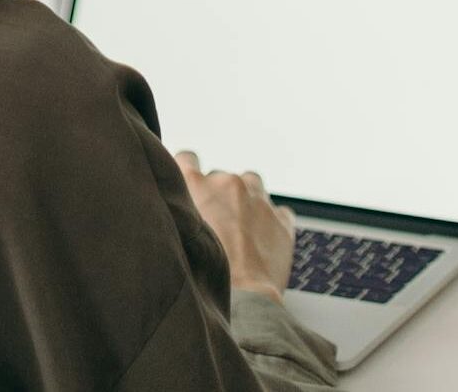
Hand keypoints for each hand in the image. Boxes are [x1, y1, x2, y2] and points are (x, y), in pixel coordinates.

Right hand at [175, 150, 295, 302]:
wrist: (240, 299)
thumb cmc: (200, 276)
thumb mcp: (176, 234)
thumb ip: (176, 211)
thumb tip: (176, 207)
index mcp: (197, 183)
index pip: (187, 158)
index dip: (188, 172)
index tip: (191, 187)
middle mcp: (228, 183)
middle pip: (220, 178)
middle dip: (218, 196)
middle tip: (214, 226)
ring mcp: (258, 198)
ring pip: (251, 185)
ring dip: (246, 201)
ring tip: (240, 232)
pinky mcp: (282, 219)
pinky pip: (277, 211)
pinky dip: (270, 222)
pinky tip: (261, 242)